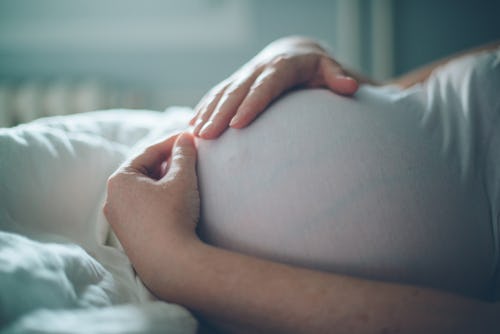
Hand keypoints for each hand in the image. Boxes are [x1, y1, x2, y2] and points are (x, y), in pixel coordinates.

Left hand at [103, 132, 199, 288]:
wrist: (170, 262)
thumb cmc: (174, 215)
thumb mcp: (182, 179)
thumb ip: (184, 154)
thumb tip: (185, 138)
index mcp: (119, 179)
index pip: (148, 152)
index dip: (171, 142)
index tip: (189, 137)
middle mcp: (112, 198)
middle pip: (143, 170)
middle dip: (166, 161)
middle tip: (189, 156)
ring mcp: (118, 218)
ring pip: (142, 189)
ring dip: (162, 180)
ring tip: (184, 176)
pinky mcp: (127, 234)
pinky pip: (142, 206)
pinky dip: (157, 198)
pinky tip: (174, 200)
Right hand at [191, 36, 358, 138]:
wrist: (293, 53)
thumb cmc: (314, 67)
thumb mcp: (328, 68)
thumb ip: (337, 77)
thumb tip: (351, 87)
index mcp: (280, 67)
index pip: (264, 87)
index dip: (250, 104)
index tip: (237, 125)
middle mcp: (258, 70)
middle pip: (236, 92)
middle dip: (219, 114)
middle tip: (207, 136)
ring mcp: (244, 76)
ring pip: (222, 93)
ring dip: (207, 113)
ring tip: (195, 134)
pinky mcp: (236, 82)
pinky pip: (216, 93)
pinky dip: (204, 108)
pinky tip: (193, 124)